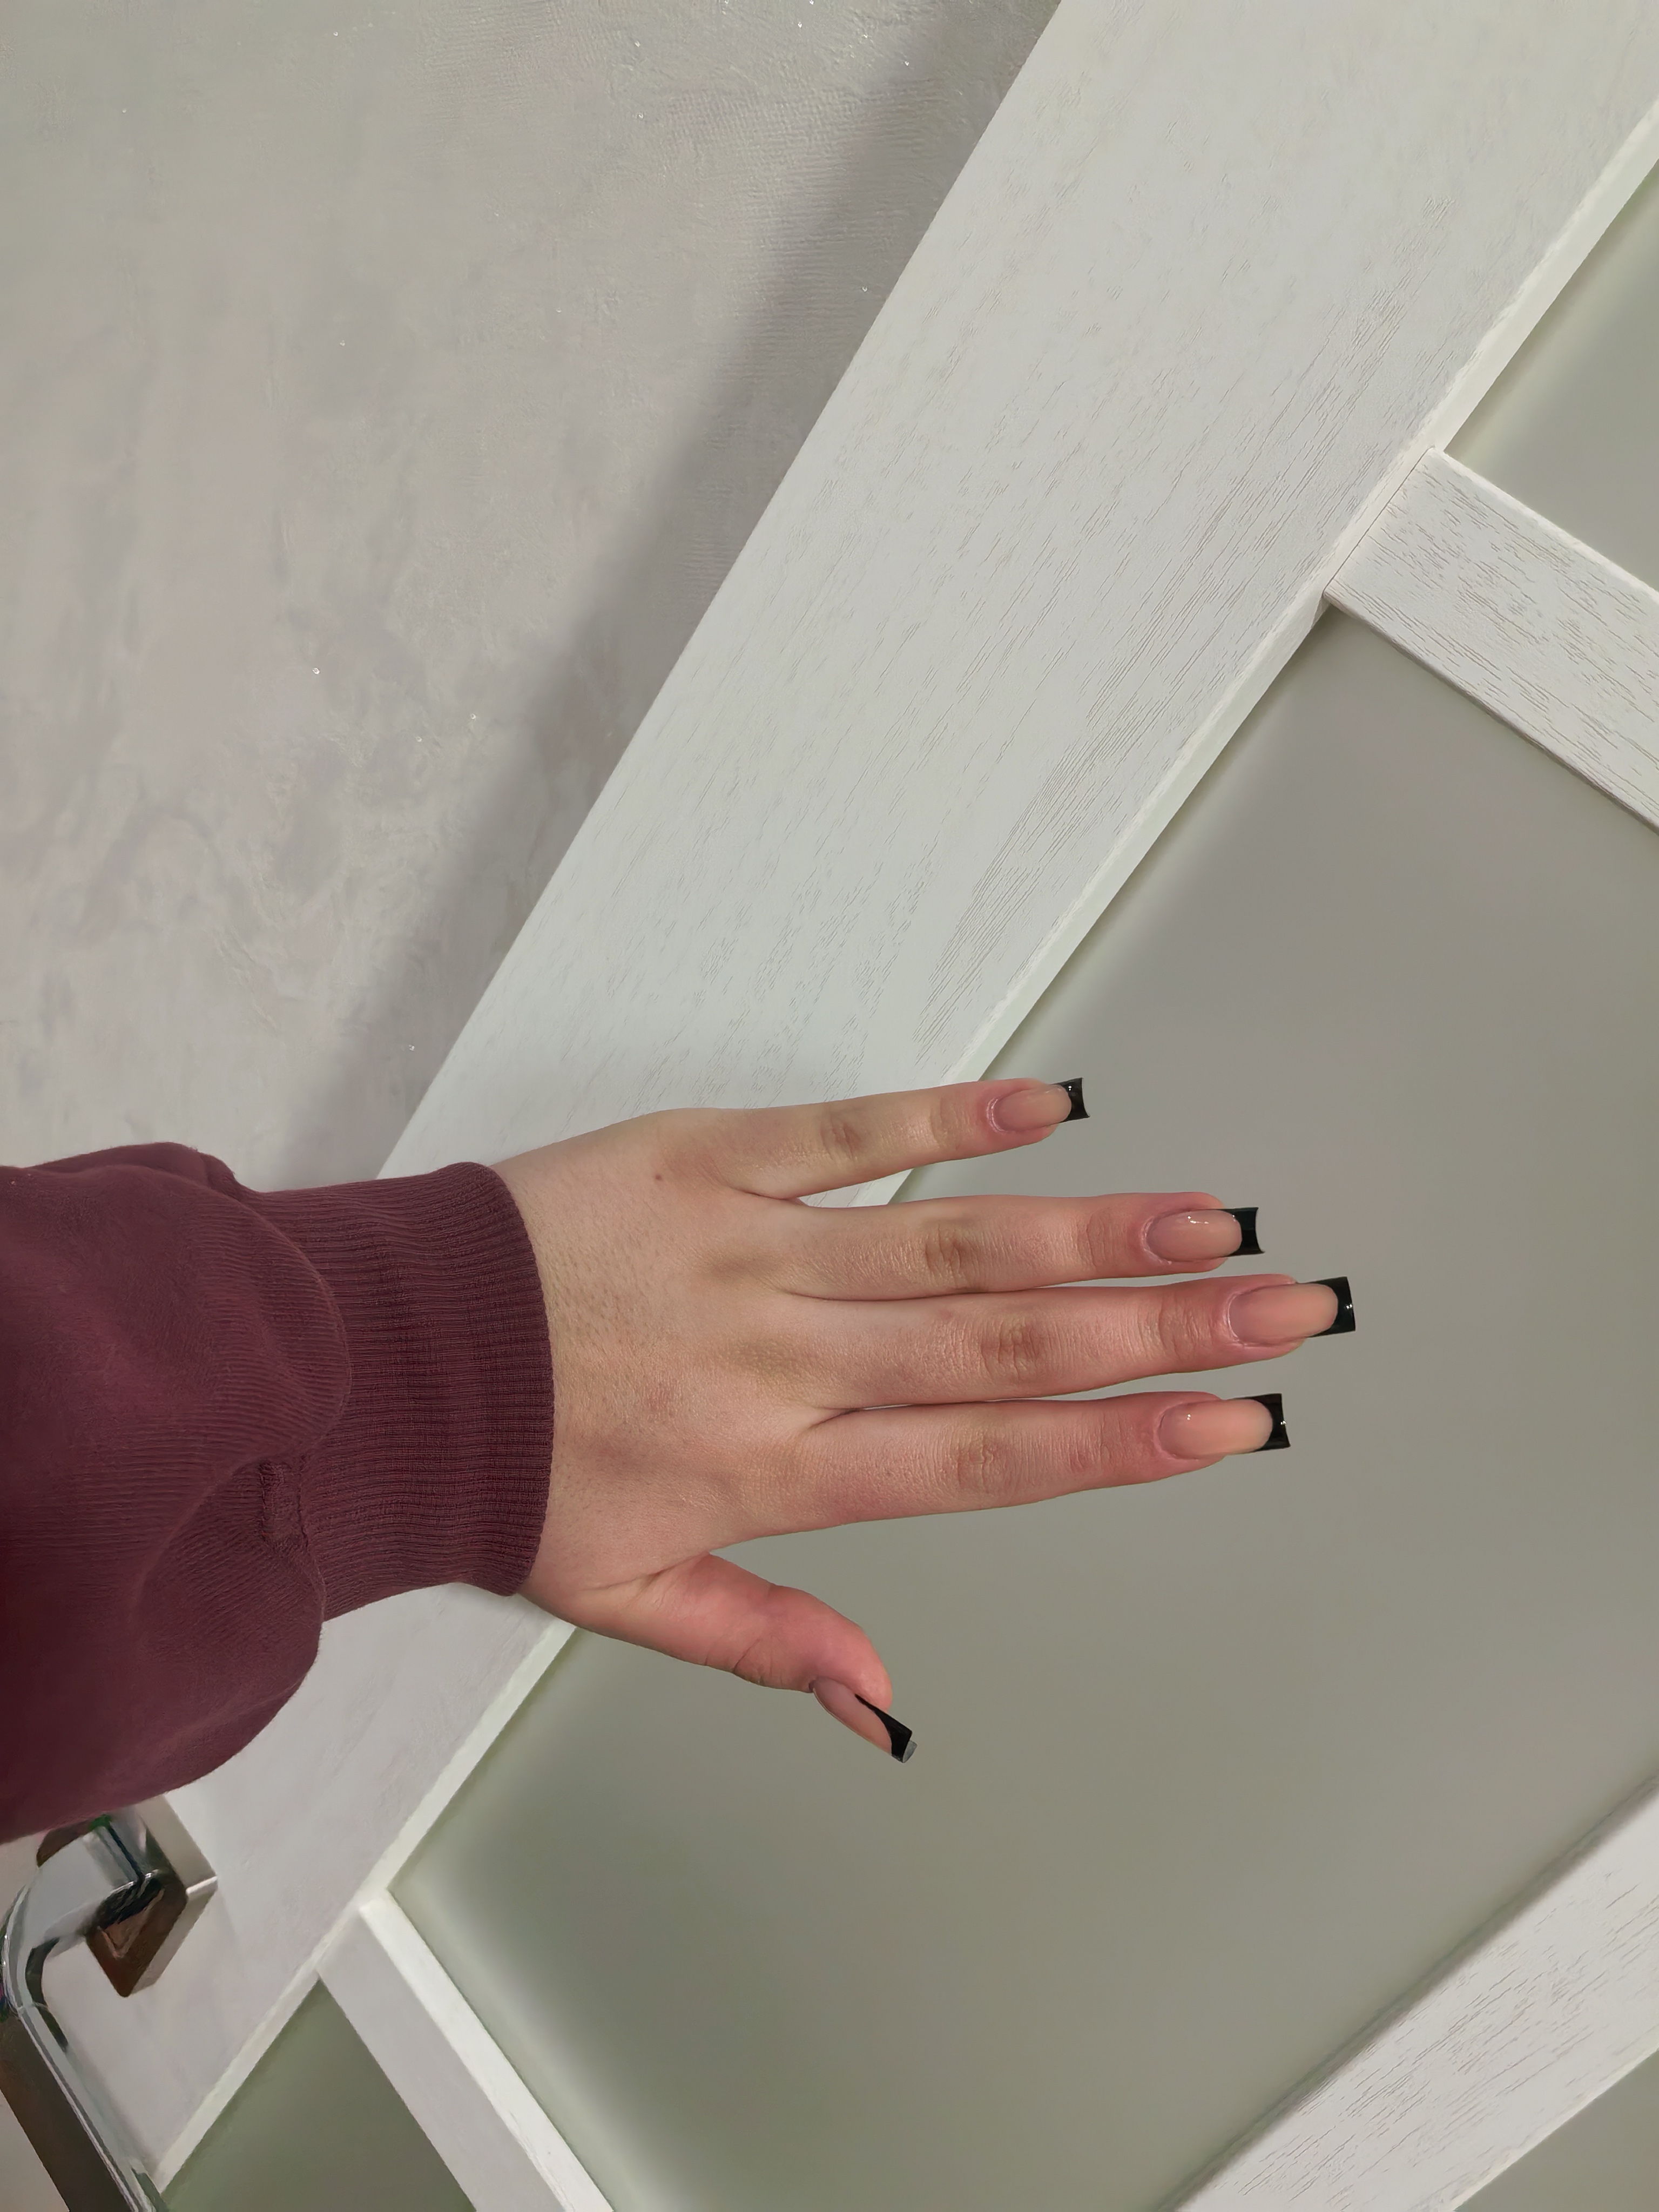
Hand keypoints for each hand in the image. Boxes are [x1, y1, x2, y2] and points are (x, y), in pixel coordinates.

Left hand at [493, 1080, 1340, 1759]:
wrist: (384, 1364)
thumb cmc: (510, 1479)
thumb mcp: (625, 1593)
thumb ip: (762, 1633)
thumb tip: (876, 1694)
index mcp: (778, 1469)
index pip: (984, 1461)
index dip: (1118, 1443)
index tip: (1235, 1423)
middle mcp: (787, 1360)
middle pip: (1001, 1346)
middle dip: (1158, 1330)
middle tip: (1285, 1304)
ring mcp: (750, 1252)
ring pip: (948, 1240)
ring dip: (1089, 1227)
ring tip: (1207, 1217)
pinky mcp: (703, 1159)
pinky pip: (841, 1133)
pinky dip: (943, 1119)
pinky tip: (1047, 1108)